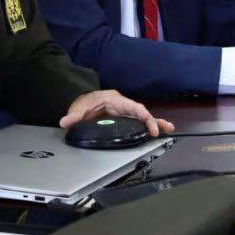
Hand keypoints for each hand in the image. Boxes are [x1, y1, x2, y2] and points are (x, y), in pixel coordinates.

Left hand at [59, 90, 174, 136]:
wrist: (83, 102)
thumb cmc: (85, 102)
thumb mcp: (79, 107)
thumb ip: (73, 115)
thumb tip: (65, 122)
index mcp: (115, 100)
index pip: (132, 106)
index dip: (141, 114)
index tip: (148, 122)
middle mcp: (123, 106)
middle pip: (141, 112)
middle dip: (152, 120)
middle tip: (162, 129)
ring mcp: (125, 113)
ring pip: (142, 117)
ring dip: (155, 123)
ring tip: (168, 129)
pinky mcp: (124, 119)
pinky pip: (138, 123)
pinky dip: (147, 127)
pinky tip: (156, 133)